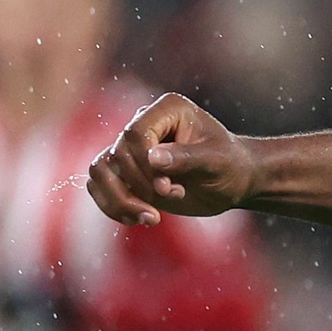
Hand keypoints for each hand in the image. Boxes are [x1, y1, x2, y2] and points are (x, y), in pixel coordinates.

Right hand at [88, 93, 255, 224]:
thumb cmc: (231, 165)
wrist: (232, 182)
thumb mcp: (216, 161)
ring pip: (100, 170)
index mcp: (168, 110)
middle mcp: (144, 123)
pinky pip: (99, 185)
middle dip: (142, 185)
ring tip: (151, 218)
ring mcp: (132, 148)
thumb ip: (186, 157)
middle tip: (175, 195)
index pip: (135, 133)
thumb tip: (152, 157)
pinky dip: (112, 205)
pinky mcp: (126, 171)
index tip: (168, 187)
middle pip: (117, 155)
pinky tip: (137, 219)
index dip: (144, 164)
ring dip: (120, 199)